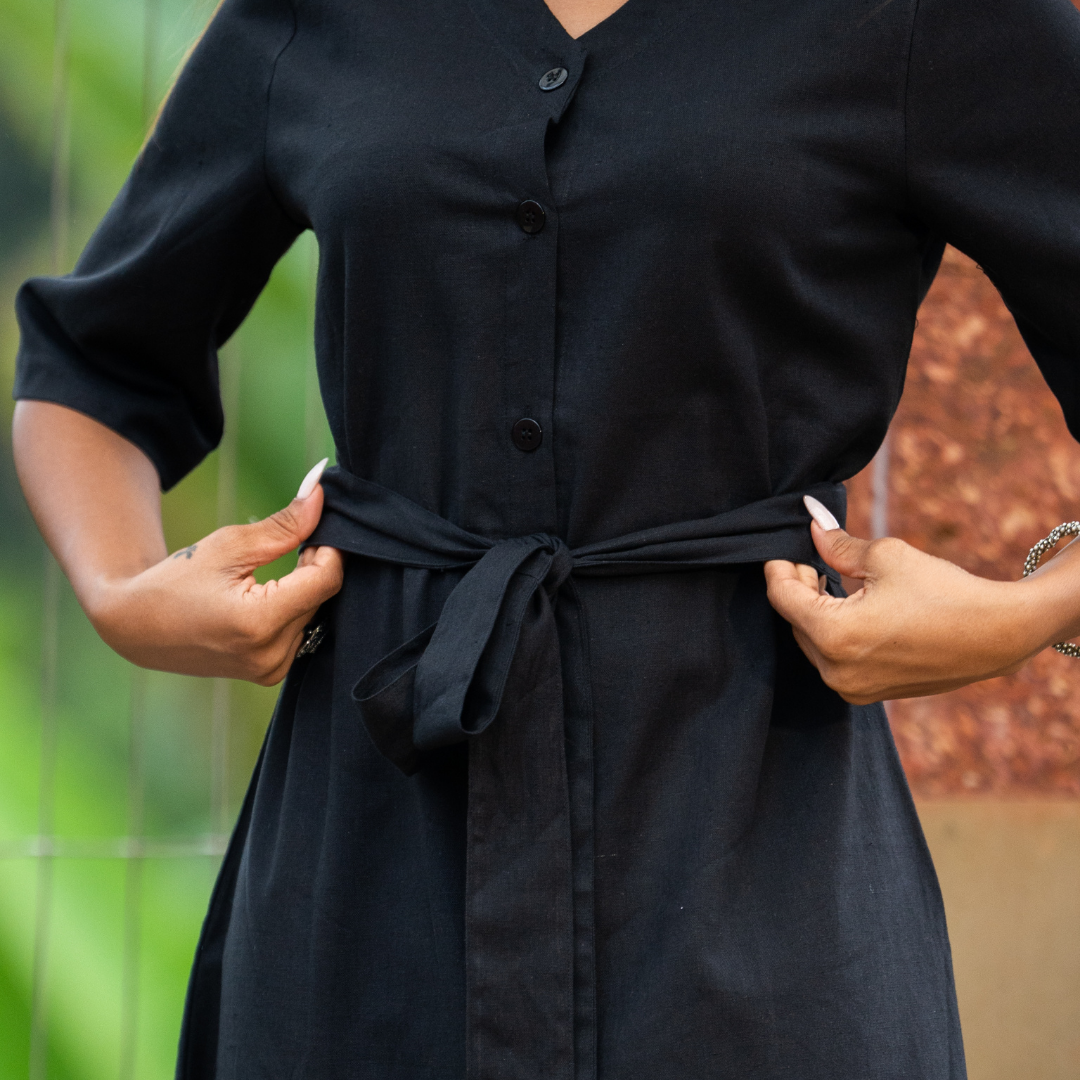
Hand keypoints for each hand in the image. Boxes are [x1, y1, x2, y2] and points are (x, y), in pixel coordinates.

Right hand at [88, 460, 343, 684]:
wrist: (137, 626)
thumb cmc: (177, 579)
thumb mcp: (229, 545)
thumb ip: (284, 525)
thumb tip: (319, 490)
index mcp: (259, 622)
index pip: (327, 580)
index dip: (329, 549)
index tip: (313, 531)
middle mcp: (269, 654)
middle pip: (321, 597)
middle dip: (314, 567)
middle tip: (291, 546)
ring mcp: (270, 670)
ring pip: (314, 615)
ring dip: (305, 590)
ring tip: (270, 575)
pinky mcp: (269, 674)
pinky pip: (301, 633)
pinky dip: (294, 610)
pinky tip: (270, 597)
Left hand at [764, 496, 1079, 703]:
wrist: (999, 634)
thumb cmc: (944, 592)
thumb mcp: (886, 557)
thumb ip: (838, 545)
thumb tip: (812, 526)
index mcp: (835, 636)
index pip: (782, 596)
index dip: (779, 566)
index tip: (784, 547)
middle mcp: (836, 671)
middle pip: (795, 620)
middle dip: (800, 587)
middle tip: (813, 558)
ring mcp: (852, 688)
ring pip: (812, 641)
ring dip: (815, 610)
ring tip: (833, 579)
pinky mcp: (869, 693)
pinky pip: (834, 658)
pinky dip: (834, 632)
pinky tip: (852, 607)